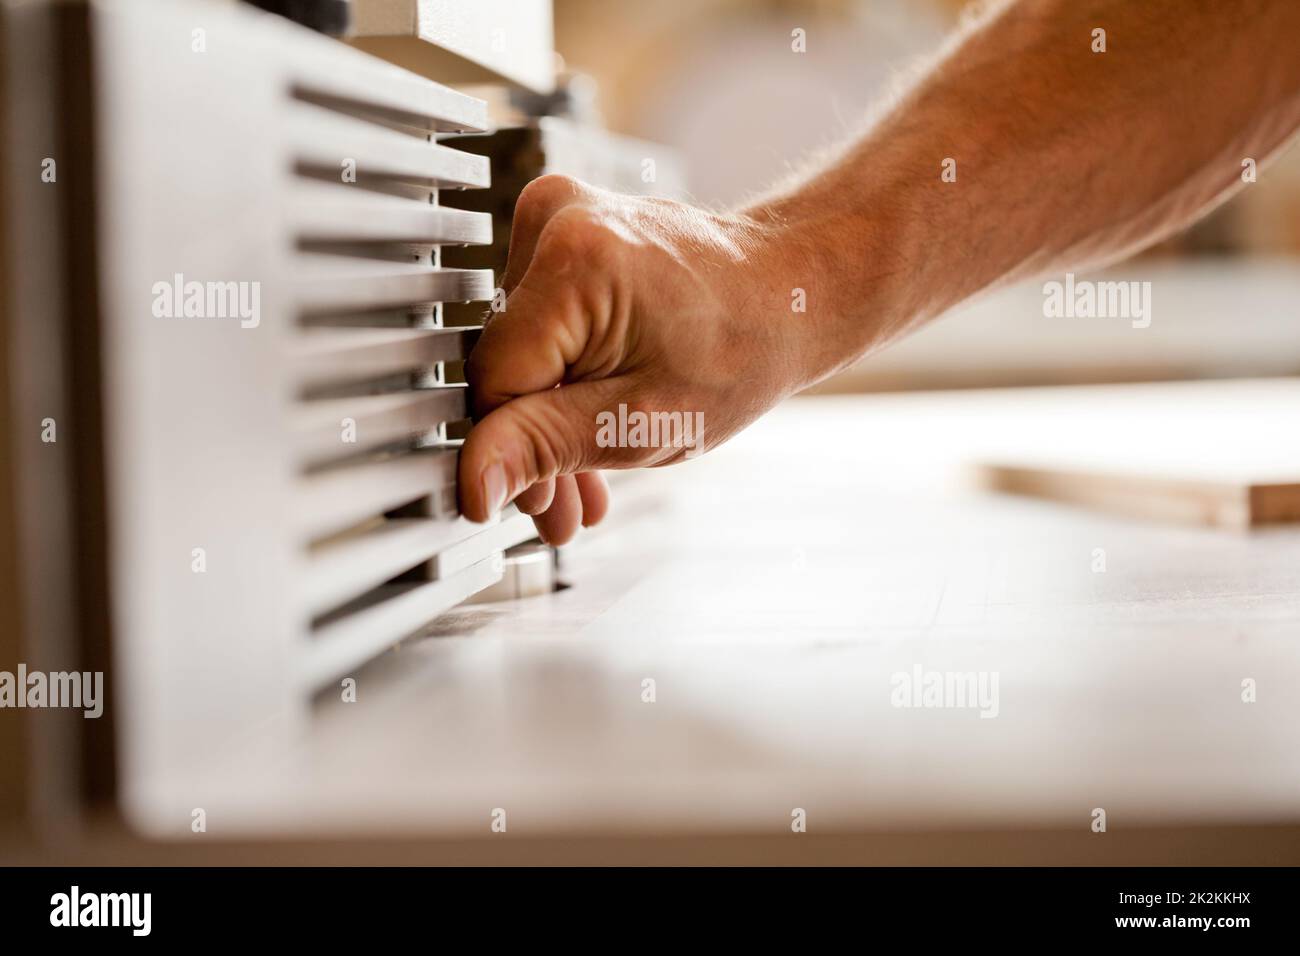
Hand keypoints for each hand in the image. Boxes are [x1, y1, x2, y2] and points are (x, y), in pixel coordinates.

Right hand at [458, 174, 826, 542]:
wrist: (791, 293)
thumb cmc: (744, 348)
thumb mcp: (642, 420)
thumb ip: (546, 445)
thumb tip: (474, 480)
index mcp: (573, 260)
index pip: (495, 380)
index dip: (508, 449)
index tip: (534, 501)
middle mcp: (557, 219)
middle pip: (508, 366)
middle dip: (534, 446)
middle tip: (562, 513)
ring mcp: (561, 219)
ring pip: (523, 353)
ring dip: (549, 422)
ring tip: (583, 489)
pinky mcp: (567, 232)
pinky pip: (541, 326)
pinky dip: (563, 381)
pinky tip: (587, 435)